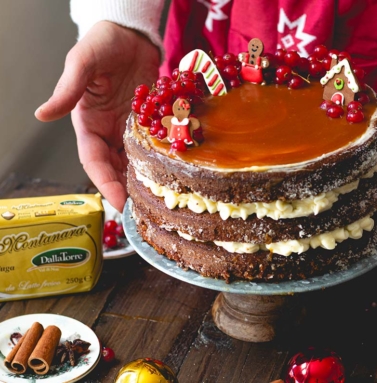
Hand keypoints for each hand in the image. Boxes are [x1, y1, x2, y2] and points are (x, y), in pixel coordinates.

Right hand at [35, 21, 159, 210]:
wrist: (130, 35)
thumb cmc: (102, 44)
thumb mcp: (82, 63)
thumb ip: (68, 90)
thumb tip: (42, 114)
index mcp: (88, 123)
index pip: (93, 160)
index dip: (104, 182)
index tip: (118, 201)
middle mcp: (108, 131)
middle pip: (116, 167)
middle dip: (126, 188)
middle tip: (142, 208)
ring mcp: (129, 128)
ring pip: (134, 161)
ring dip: (143, 178)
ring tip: (157, 197)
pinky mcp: (149, 122)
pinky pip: (153, 146)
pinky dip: (158, 160)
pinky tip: (170, 172)